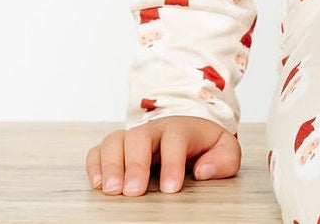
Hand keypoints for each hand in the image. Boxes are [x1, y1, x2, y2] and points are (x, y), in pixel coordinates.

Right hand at [86, 117, 240, 194]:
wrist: (188, 128)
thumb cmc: (204, 145)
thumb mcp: (224, 148)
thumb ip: (224, 159)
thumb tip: (204, 171)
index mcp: (181, 129)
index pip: (175, 140)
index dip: (172, 164)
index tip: (171, 188)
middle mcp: (153, 131)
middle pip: (140, 138)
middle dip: (136, 164)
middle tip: (133, 191)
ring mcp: (132, 138)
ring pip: (115, 140)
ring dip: (111, 165)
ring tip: (112, 191)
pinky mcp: (115, 149)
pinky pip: (98, 150)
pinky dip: (94, 165)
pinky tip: (97, 184)